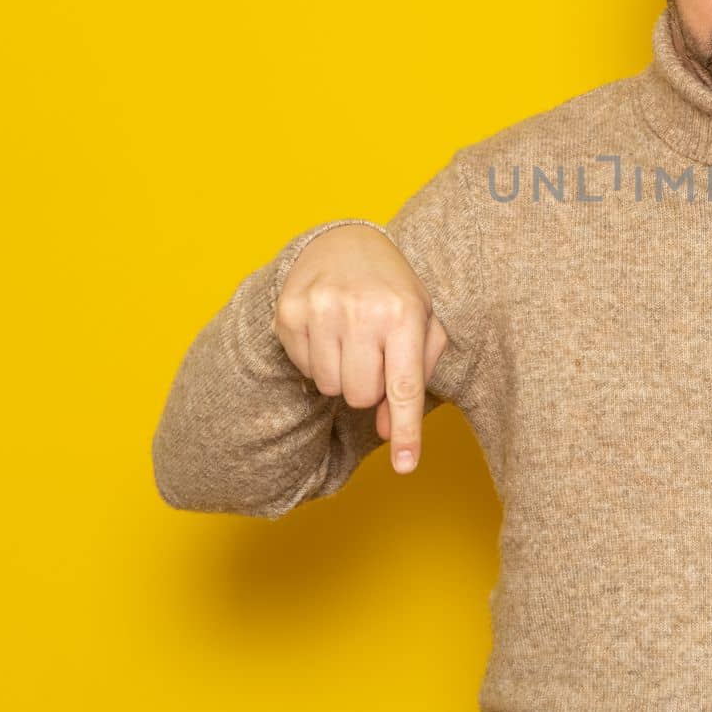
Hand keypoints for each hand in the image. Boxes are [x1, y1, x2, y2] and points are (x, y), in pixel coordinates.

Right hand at [272, 224, 448, 474]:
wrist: (345, 243)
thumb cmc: (393, 292)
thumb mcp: (422, 324)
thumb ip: (416, 379)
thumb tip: (392, 434)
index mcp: (405, 313)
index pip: (404, 386)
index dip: (407, 431)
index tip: (406, 467)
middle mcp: (362, 310)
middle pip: (360, 396)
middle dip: (369, 387)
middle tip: (373, 354)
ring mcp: (321, 309)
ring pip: (329, 387)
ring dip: (341, 374)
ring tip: (350, 339)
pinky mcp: (289, 311)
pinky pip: (304, 368)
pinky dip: (317, 359)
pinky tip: (327, 331)